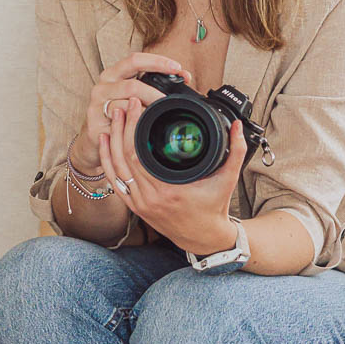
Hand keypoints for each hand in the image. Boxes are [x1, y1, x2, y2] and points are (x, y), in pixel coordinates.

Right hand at [72, 52, 193, 171]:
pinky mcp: (94, 123)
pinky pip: (119, 123)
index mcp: (114, 74)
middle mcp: (103, 85)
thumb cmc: (119, 114)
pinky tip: (142, 127)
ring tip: (156, 117)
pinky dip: (134, 124)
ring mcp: (96, 104)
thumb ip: (155, 84)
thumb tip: (185, 76)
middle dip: (155, 93)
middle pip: (132, 85)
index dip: (157, 62)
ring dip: (146, 111)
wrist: (96, 139)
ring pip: (127, 105)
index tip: (177, 68)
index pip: (135, 60)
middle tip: (168, 101)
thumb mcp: (135, 95)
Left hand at [98, 96, 245, 253]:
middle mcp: (150, 198)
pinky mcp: (135, 207)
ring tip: (114, 117)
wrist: (204, 238)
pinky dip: (107, 160)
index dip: (134, 127)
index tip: (138, 106)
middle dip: (122, 127)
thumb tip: (238, 126)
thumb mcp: (228, 179)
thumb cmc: (214, 208)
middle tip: (125, 105)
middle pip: (124, 157)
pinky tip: (105, 142)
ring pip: (116, 167)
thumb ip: (236, 151)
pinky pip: (115, 181)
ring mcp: (140, 204)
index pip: (139, 154)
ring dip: (112, 140)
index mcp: (169, 190)